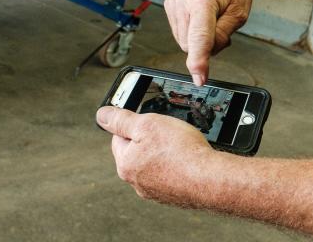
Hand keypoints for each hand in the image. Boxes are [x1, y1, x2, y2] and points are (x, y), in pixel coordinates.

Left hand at [97, 106, 216, 203]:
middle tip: (168, 133)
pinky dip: (177, 167)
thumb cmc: (181, 151)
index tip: (150, 121)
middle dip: (150, 140)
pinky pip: (170, 176)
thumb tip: (102, 116)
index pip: (119, 137)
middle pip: (137, 151)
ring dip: (164, 154)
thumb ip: (121, 119)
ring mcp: (155, 192)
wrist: (211, 179)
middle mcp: (137, 182)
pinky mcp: (173, 197)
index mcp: (125, 164)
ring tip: (180, 146)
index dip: (135, 124)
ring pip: (155, 164)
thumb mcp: (147, 123)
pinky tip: (188, 160)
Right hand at [163, 0, 256, 84]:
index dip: (199, 61)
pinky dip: (191, 32)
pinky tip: (200, 18)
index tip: (199, 78)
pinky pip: (179, 33)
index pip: (199, 37)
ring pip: (183, 41)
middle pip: (190, 44)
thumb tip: (205, 56)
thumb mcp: (238, 16)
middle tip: (220, 27)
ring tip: (211, 19)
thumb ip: (222, 37)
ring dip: (198, 39)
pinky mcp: (169, 3)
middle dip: (206, 45)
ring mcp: (174, 0)